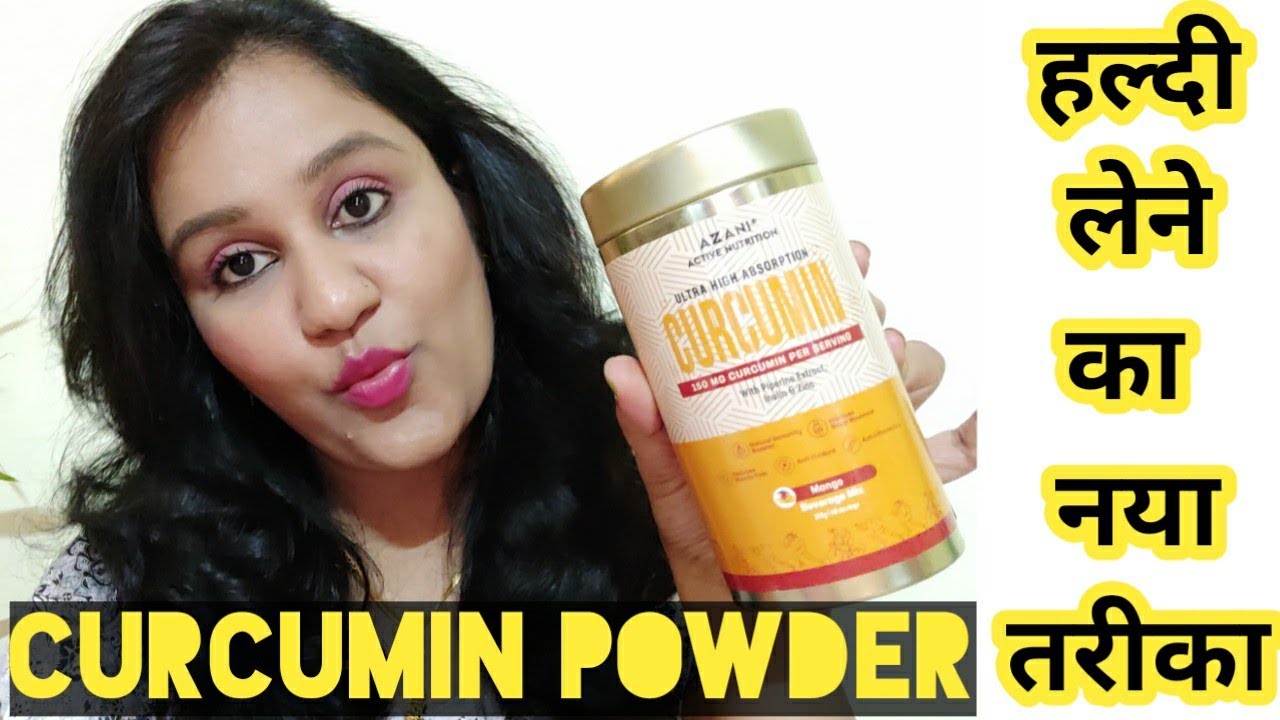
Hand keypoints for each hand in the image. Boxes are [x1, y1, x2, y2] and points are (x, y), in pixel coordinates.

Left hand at [604, 240, 977, 601]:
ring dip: (914, 364)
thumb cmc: (711, 551)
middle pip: (868, 337)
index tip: (848, 255)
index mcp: (778, 397)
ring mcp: (868, 447)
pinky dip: (978, 432)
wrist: (745, 622)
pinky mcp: (903, 494)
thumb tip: (623, 372)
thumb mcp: (676, 489)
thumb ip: (652, 435)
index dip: (835, 276)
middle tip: (868, 319)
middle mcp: (827, 411)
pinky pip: (954, 457)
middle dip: (874, 315)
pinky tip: (983, 418)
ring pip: (912, 380)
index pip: (810, 320)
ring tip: (897, 370)